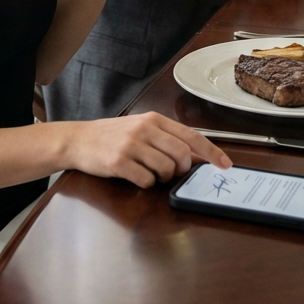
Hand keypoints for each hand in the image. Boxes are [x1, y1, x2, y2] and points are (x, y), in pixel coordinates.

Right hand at [66, 112, 230, 187]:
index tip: (225, 164)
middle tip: (171, 172)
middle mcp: (144, 129)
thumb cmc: (112, 136)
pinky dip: (146, 183)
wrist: (78, 140)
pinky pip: (146, 180)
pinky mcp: (119, 162)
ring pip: (166, 170)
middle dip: (182, 169)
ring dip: (162, 178)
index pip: (191, 136)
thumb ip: (166, 139)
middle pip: (182, 155)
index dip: (211, 152)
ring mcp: (131, 145)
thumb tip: (196, 156)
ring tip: (148, 171)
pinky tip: (135, 176)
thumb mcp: (140, 129)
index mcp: (153, 120)